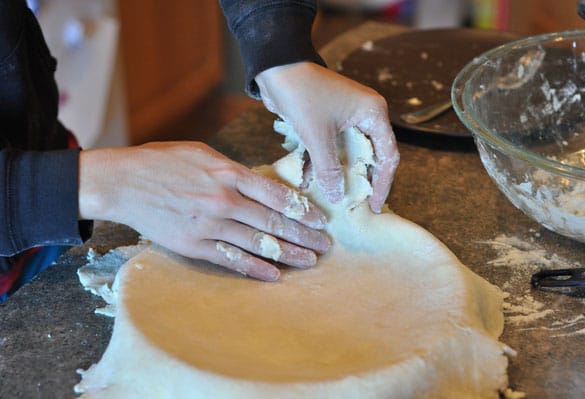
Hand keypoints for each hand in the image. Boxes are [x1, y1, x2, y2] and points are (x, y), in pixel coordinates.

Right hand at [78, 142, 329, 280]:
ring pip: (257, 243)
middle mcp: (224, 199)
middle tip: (325, 246)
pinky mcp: (193, 244)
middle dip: (303, 235)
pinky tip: (273, 275)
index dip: (302, 210)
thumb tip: (258, 184)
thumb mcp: (202, 153)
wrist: (122, 182)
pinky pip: (230, 259)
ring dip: (287, 254)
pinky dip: (254, 268)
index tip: (320, 220)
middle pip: (273, 222)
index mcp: (228, 173)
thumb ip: (232, 170)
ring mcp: (209, 224)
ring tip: (309, 262)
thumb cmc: (161, 162)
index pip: (276, 194)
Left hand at [255, 62, 399, 212]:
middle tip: (359, 205)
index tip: (376, 205)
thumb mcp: (317, 136)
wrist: (276, 68)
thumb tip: (339, 197)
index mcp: (373, 113)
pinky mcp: (329, 122)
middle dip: (362, 180)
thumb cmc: (302, 94)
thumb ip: (329, 168)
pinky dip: (324, 163)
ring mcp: (347, 118)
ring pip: (350, 154)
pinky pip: (333, 148)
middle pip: (371, 156)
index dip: (383, 183)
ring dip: (341, 174)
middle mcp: (365, 115)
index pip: (388, 155)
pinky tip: (312, 180)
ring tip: (337, 197)